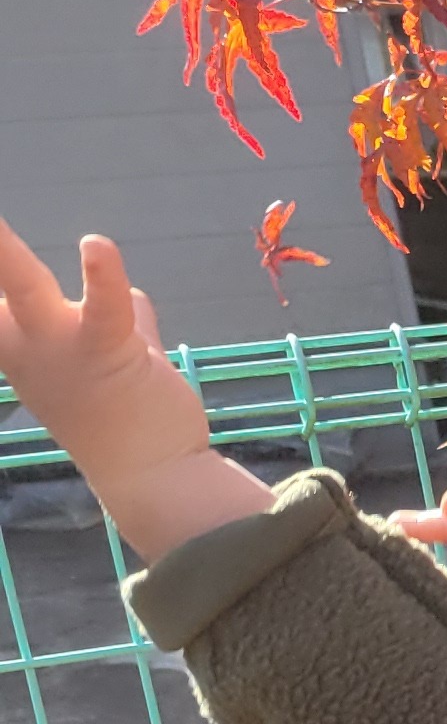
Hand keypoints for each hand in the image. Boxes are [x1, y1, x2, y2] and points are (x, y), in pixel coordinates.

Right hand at [0, 215, 270, 556]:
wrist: (154, 478)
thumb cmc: (128, 419)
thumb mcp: (111, 357)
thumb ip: (112, 319)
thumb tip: (126, 294)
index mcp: (16, 344)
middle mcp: (25, 345)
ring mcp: (61, 349)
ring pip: (24, 287)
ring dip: (4, 254)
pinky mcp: (109, 351)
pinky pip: (103, 306)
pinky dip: (103, 275)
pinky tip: (96, 246)